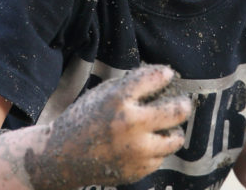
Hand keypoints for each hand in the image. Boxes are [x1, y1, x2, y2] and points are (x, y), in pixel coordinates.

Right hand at [24, 64, 192, 189]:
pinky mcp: (138, 170)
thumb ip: (130, 87)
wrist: (63, 157)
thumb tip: (162, 79)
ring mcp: (136, 151)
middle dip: (182, 104)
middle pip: (177, 111)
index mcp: (118, 100)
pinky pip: (160, 156)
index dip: (164, 74)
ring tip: (166, 126)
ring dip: (173, 130)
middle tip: (181, 102)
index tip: (167, 75)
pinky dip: (156, 148)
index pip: (155, 78)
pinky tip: (143, 144)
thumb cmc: (84, 119)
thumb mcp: (102, 94)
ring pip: (175, 138)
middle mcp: (130, 125)